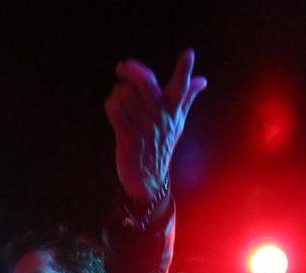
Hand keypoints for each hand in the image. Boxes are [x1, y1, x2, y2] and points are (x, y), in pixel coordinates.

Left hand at [104, 49, 206, 202]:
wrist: (149, 178)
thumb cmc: (162, 145)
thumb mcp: (177, 122)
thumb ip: (187, 98)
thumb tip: (203, 80)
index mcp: (172, 110)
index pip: (181, 87)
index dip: (185, 70)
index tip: (188, 54)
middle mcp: (159, 117)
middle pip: (145, 81)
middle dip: (131, 70)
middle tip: (122, 68)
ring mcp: (143, 128)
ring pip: (125, 93)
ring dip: (117, 92)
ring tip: (119, 99)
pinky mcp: (128, 138)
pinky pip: (115, 110)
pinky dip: (110, 106)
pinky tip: (113, 110)